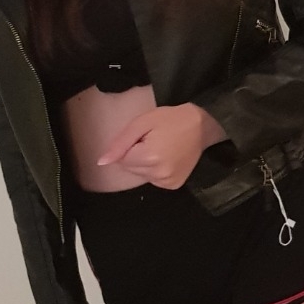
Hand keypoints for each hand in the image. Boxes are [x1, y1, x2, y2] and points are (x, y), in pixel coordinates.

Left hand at [97, 103, 226, 188]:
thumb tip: (102, 162)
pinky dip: (156, 170)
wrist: (201, 126)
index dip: (130, 146)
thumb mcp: (141, 123)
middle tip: (153, 140)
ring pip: (142, 175)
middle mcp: (158, 174)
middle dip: (136, 155)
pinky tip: (167, 157)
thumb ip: (120, 143)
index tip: (145, 136)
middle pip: (131, 169)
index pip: (122, 160)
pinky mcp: (174, 185)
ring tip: (161, 148)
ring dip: (145, 163)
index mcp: (149, 157)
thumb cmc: (170, 119)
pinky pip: (154, 180)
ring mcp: (168, 182)